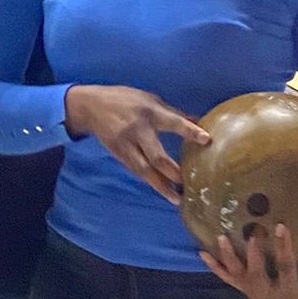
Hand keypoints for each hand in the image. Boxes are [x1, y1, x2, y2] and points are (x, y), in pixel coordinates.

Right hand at [64, 84, 209, 203]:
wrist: (91, 106)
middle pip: (157, 156)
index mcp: (150, 112)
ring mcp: (126, 144)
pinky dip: (149, 180)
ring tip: (176, 199)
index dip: (190, 131)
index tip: (207, 140)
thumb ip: (173, 113)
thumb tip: (199, 120)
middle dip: (173, 173)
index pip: (174, 122)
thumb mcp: (150, 99)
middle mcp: (138, 130)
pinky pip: (136, 170)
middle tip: (188, 185)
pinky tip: (161, 189)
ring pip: (145, 170)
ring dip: (161, 186)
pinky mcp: (118, 154)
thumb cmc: (126, 100)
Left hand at [202, 226, 297, 298]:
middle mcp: (269, 295)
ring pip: (238, 276)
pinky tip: (202, 253)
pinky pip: (228, 279)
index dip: (283, 248)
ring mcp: (254, 293)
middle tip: (252, 233)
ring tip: (220, 238)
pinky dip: (215, 267)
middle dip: (254, 255)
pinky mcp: (245, 289)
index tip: (280, 226)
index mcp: (292, 292)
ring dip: (228, 258)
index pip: (287, 267)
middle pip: (258, 275)